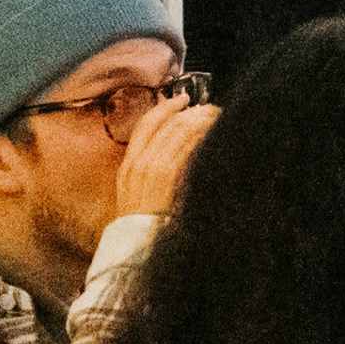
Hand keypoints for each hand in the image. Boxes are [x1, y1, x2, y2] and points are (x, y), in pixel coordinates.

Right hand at [110, 96, 216, 218]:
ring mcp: (152, 168)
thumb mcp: (134, 192)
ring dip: (201, 120)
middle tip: (209, 108)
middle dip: (191, 112)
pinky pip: (187, 148)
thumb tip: (169, 149)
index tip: (182, 99)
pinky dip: (202, 136)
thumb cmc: (141, 223)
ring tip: (216, 117)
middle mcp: (138, 162)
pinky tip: (214, 134)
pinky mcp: (167, 176)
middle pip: (166, 124)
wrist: (136, 244)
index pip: (145, 124)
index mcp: (128, 164)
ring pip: (179, 131)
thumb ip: (146, 170)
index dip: (165, 107)